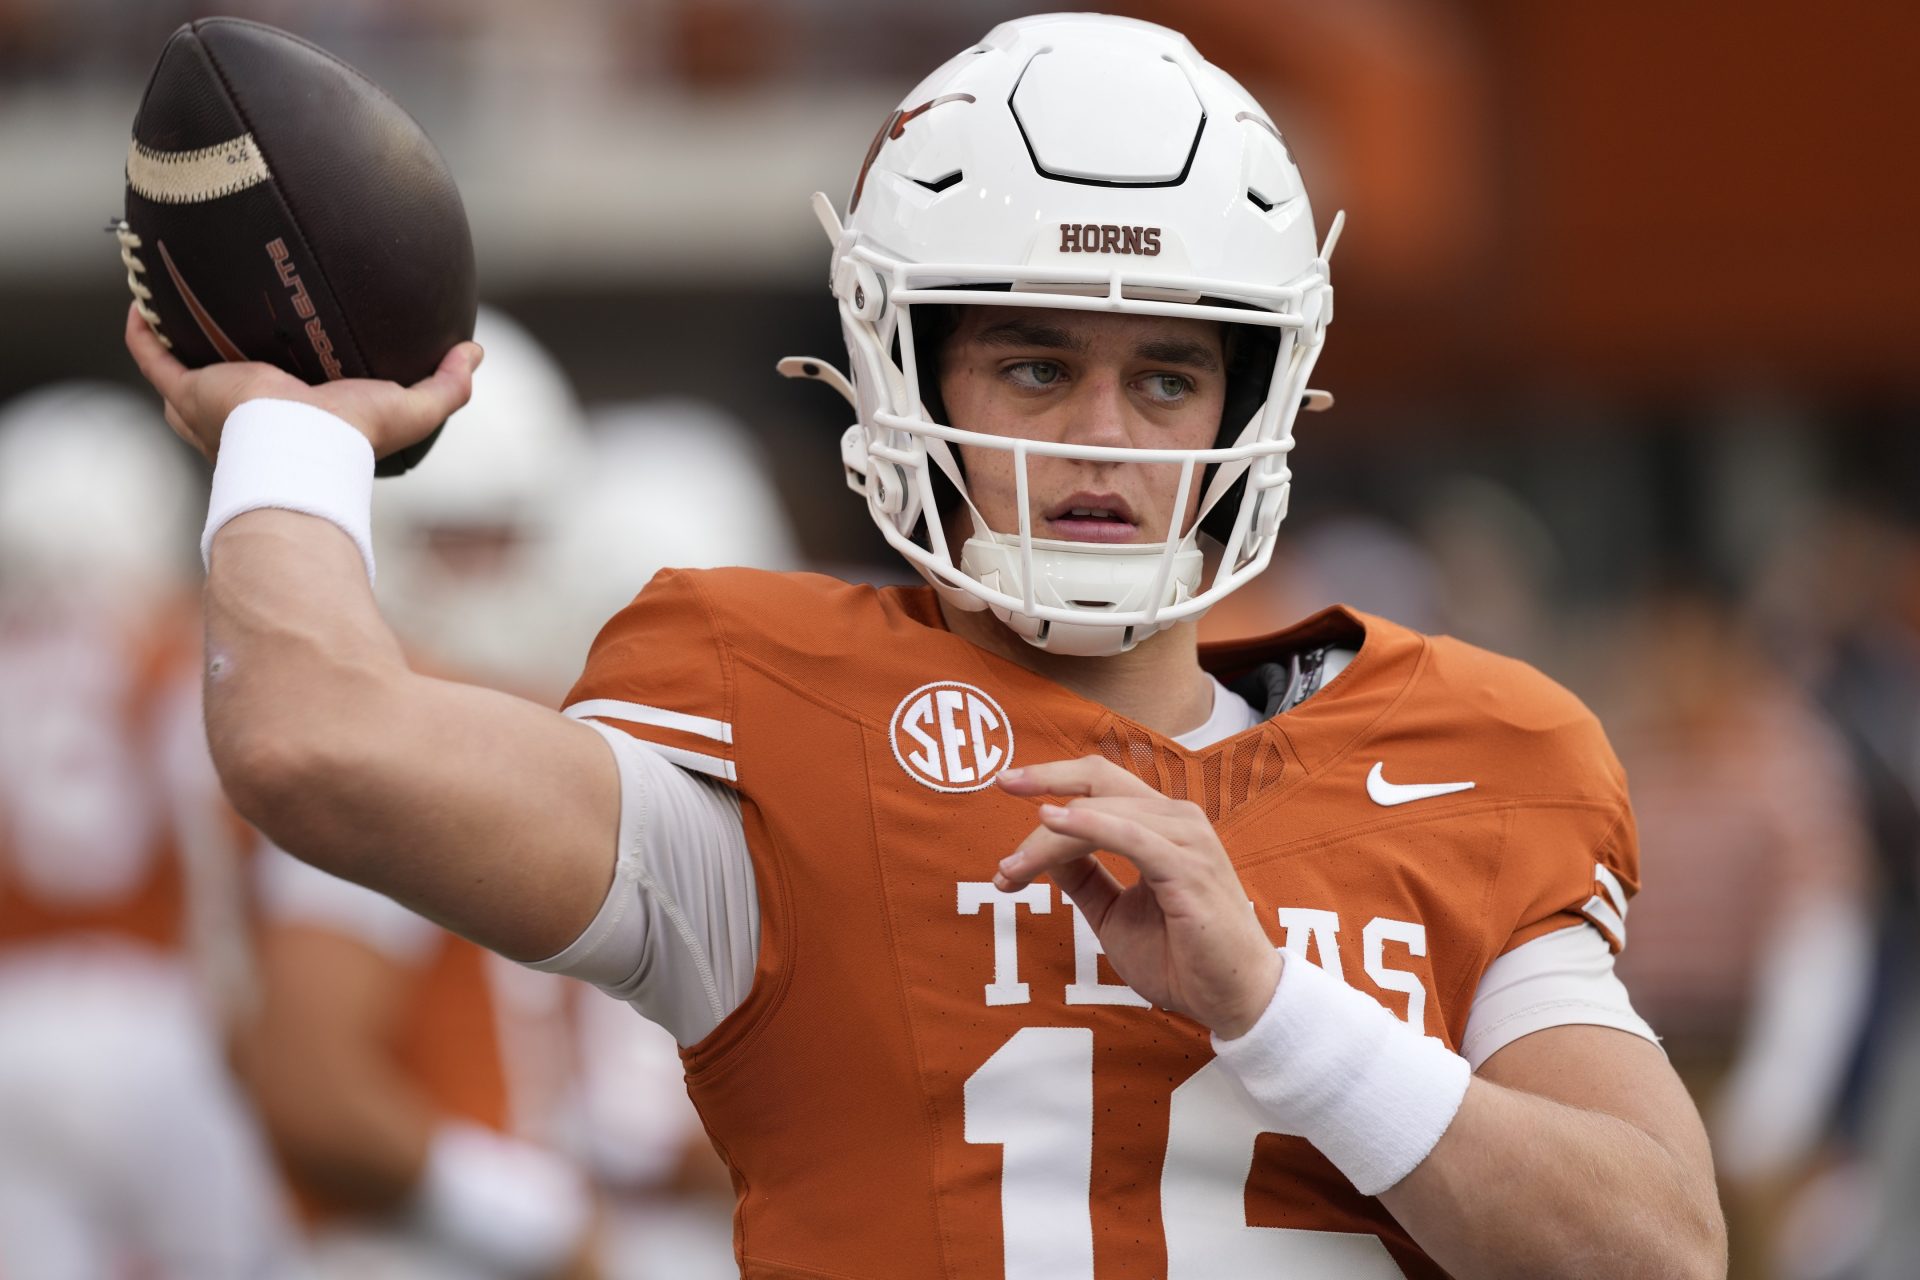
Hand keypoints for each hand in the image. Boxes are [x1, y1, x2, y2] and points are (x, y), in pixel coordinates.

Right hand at [123, 301, 481, 461]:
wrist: (300, 447)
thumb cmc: (352, 436)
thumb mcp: (410, 408)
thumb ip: (447, 386)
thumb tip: (476, 352)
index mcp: (296, 418)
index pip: (287, 396)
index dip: (286, 373)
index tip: (294, 335)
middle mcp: (247, 416)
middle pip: (228, 384)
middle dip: (223, 356)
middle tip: (228, 315)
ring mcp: (211, 403)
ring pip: (184, 371)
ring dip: (178, 341)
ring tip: (176, 303)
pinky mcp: (189, 390)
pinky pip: (152, 357)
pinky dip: (143, 331)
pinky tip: (142, 301)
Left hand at [995, 756, 1282, 1038]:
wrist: (1232, 1000)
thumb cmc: (1181, 957)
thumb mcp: (1113, 912)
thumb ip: (1083, 876)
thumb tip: (1041, 845)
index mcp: (1160, 825)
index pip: (1099, 785)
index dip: (1051, 783)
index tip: (1006, 791)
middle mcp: (1176, 820)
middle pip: (1100, 779)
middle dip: (1046, 778)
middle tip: (1002, 785)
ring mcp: (1186, 840)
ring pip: (1102, 812)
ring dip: (1047, 838)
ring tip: (1011, 868)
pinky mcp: (1189, 868)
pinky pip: (1131, 835)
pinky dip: (1088, 825)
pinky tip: (1051, 823)